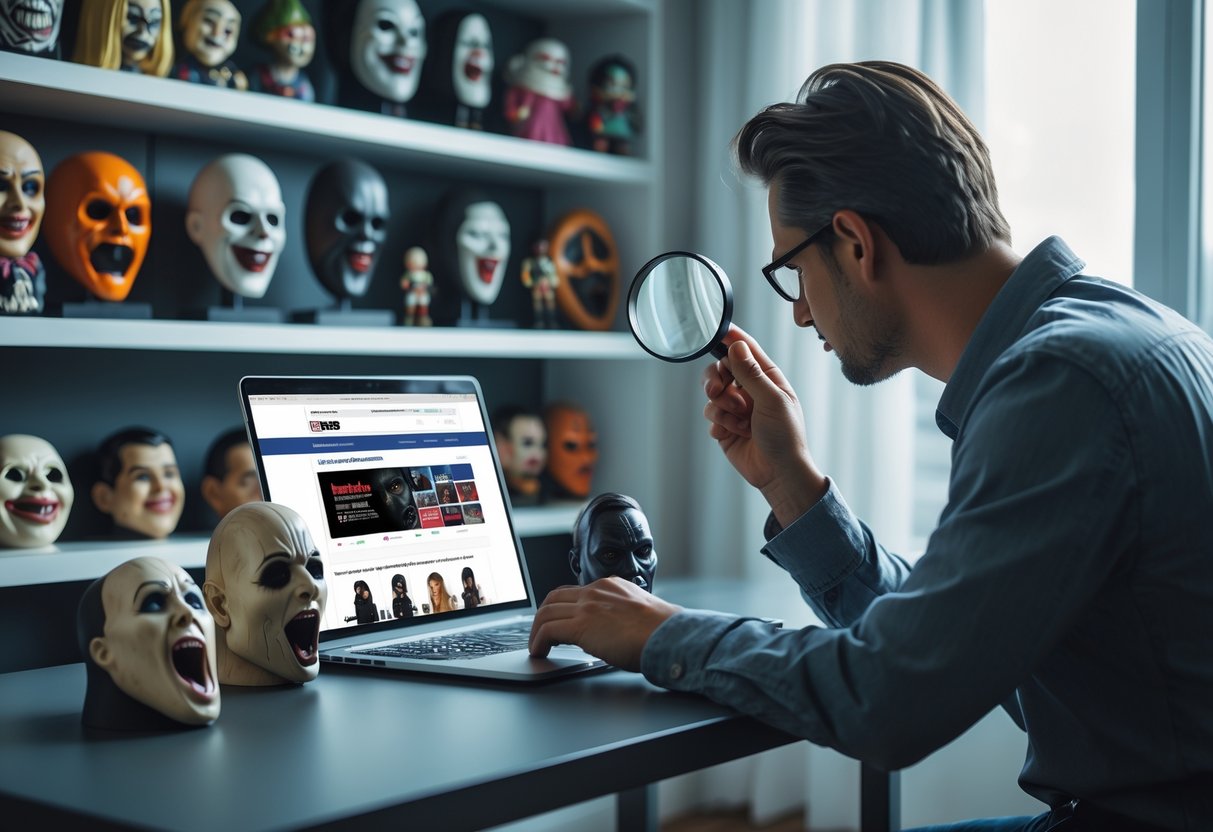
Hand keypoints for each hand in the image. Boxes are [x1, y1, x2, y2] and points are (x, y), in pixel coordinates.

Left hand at [528, 578, 681, 671]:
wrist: (669, 635)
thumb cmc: (663, 631)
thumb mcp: (639, 613)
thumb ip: (620, 616)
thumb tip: (609, 633)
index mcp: (611, 586)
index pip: (577, 591)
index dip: (563, 607)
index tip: (559, 620)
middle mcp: (596, 590)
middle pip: (555, 597)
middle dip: (543, 615)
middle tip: (540, 632)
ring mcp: (587, 606)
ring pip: (546, 612)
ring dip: (536, 630)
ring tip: (536, 646)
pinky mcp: (581, 625)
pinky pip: (547, 630)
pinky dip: (538, 641)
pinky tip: (539, 652)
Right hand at [702, 325, 826, 525]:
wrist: (778, 473)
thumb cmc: (785, 436)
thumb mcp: (771, 400)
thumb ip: (751, 374)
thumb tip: (737, 347)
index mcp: (767, 378)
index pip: (746, 350)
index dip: (731, 339)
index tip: (717, 332)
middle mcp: (750, 389)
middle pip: (721, 369)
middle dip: (716, 379)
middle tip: (717, 390)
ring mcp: (736, 407)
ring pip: (712, 393)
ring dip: (722, 407)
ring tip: (740, 422)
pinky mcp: (725, 425)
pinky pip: (710, 414)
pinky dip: (720, 423)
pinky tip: (735, 434)